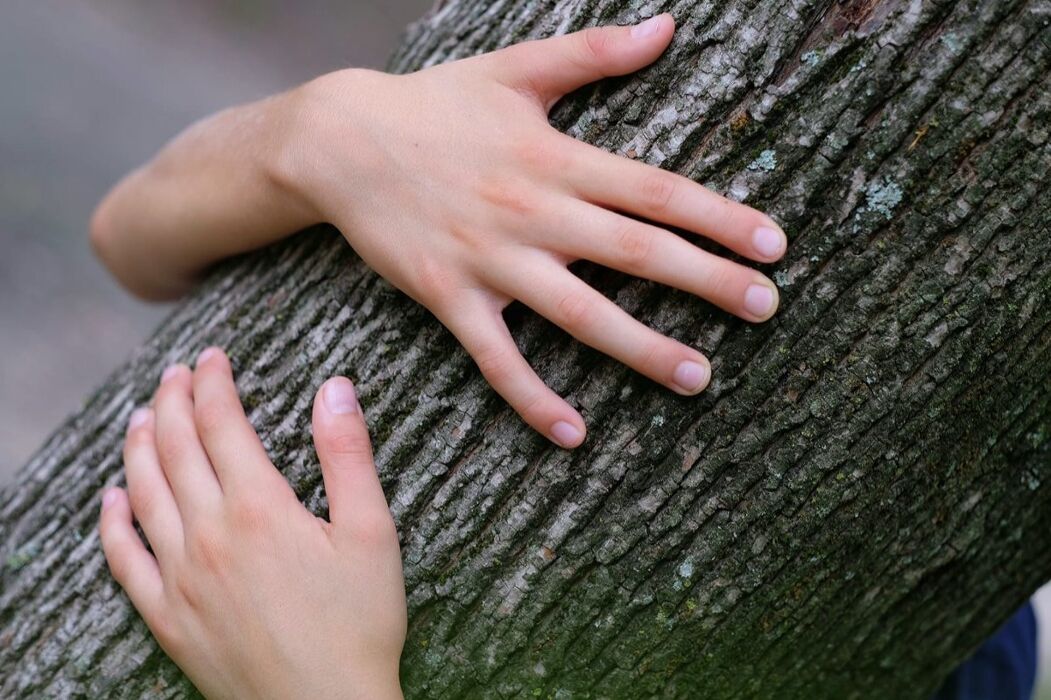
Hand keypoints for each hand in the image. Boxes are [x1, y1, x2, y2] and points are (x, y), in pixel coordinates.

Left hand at [98, 348, 405, 699]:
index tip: (213, 357)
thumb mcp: (371, 532)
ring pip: (143, 493)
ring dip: (139, 445)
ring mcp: (180, 577)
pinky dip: (112, 522)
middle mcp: (209, 534)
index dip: (214, 383)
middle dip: (174, 400)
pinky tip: (111, 498)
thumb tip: (336, 388)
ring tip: (143, 416)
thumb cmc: (359, 623)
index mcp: (260, 508)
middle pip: (177, 448)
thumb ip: (349, 455)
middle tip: (176, 373)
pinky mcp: (167, 617)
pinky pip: (124, 559)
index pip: (222, 423)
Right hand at [277, 14, 785, 447]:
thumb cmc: (435, 104)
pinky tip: (574, 432)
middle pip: (635, 253)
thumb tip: (667, 25)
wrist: (340, 140)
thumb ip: (594, 53)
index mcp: (557, 157)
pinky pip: (496, 358)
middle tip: (766, 309)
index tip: (774, 245)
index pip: (656, 191)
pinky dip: (533, 397)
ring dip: (642, 348)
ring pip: (579, 313)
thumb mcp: (516, 68)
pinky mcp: (448, 297)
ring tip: (698, 377)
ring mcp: (490, 260)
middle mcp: (533, 212)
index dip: (720, 217)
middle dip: (707, 282)